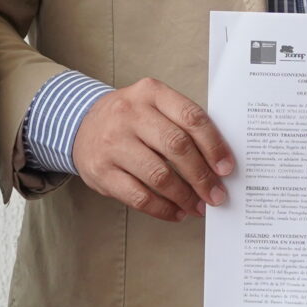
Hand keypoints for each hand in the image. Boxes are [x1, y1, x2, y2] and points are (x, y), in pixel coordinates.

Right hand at [72, 78, 233, 219]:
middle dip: (202, 176)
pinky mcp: (101, 171)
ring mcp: (113, 143)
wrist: (79, 125)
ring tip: (198, 207)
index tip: (227, 168)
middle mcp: (130, 114)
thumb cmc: (130, 119)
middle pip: (177, 147)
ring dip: (184, 196)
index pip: (191, 118)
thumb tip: (218, 164)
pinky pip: (138, 196)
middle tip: (216, 195)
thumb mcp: (153, 105)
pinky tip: (176, 212)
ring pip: (159, 175)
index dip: (214, 145)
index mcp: (151, 93)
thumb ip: (182, 125)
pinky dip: (162, 209)